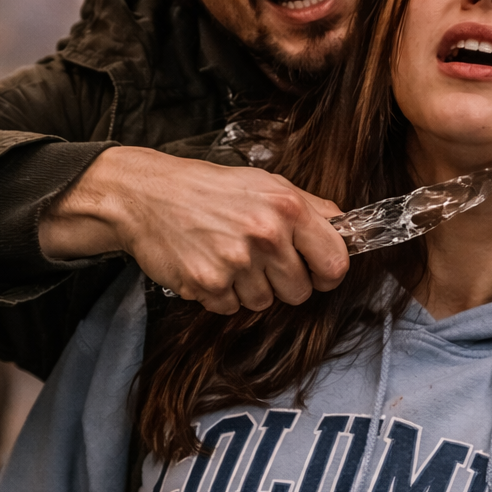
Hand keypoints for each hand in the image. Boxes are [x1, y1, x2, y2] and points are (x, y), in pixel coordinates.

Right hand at [38, 147, 349, 314]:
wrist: (145, 195)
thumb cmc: (207, 188)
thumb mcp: (264, 183)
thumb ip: (309, 208)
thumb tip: (346, 230)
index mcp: (287, 207)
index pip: (335, 262)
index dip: (327, 273)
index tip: (317, 272)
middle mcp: (266, 234)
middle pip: (300, 292)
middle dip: (283, 282)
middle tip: (259, 260)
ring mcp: (237, 262)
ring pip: (265, 303)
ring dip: (249, 288)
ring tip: (228, 258)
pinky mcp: (209, 284)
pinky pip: (232, 308)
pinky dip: (221, 295)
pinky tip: (209, 265)